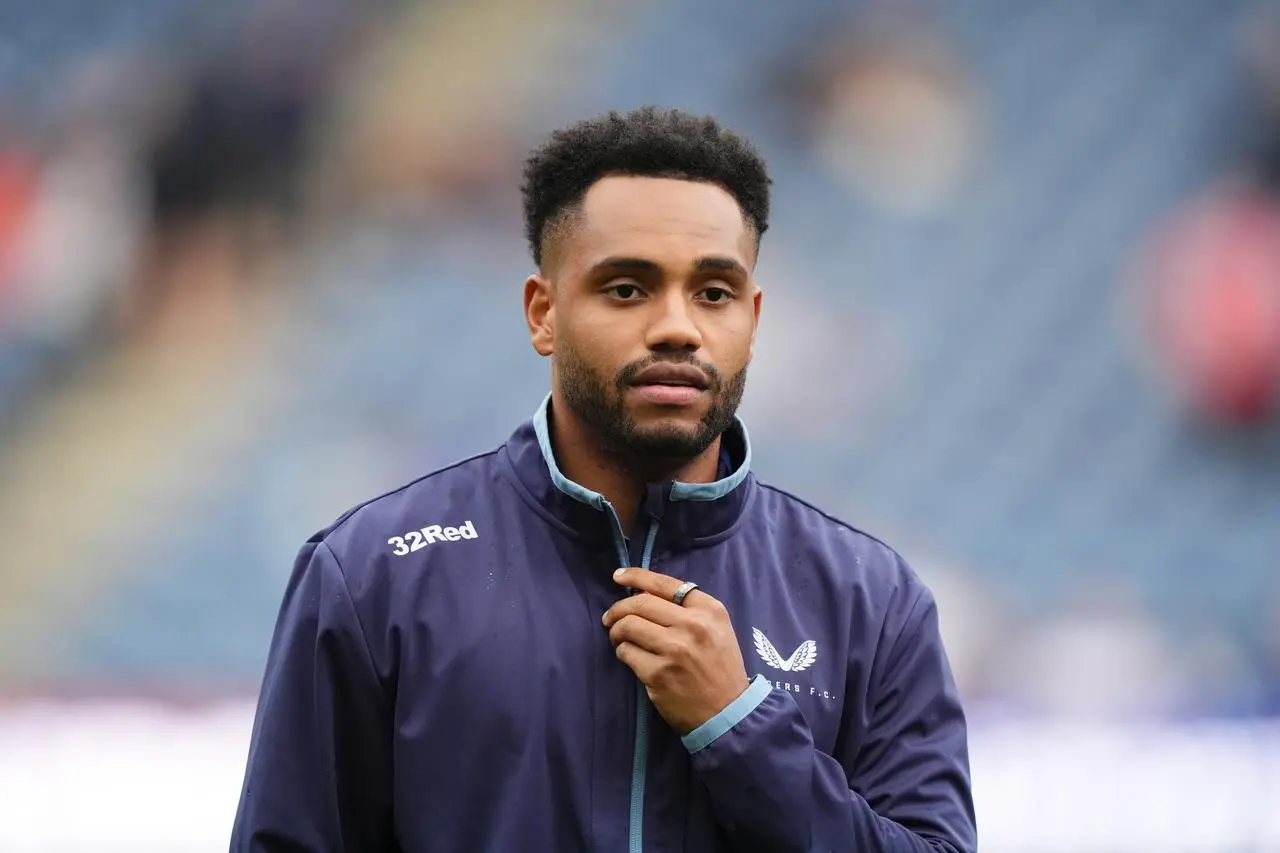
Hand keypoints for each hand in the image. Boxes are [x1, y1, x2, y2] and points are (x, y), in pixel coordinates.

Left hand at [602, 568, 750, 734]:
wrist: (728, 712)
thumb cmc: (720, 668)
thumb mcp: (717, 630)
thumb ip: (689, 609)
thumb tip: (644, 593)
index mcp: (709, 610)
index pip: (664, 584)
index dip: (636, 576)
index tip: (618, 576)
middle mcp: (693, 626)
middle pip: (640, 603)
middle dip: (618, 609)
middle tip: (611, 618)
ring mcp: (674, 650)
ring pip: (628, 626)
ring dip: (616, 631)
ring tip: (618, 638)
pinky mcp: (658, 674)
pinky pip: (626, 653)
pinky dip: (622, 652)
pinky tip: (629, 657)